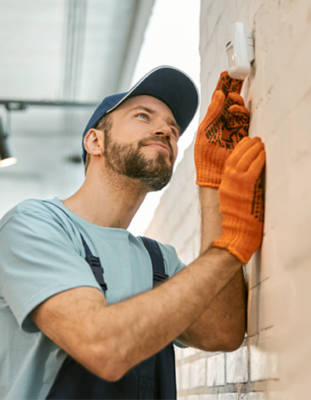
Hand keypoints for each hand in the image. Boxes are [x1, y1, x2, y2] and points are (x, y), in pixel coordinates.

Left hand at [195, 71, 249, 187]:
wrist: (214, 173)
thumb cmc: (205, 155)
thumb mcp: (205, 131)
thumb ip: (212, 113)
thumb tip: (220, 93)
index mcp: (212, 122)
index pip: (218, 101)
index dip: (222, 88)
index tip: (225, 75)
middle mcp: (223, 124)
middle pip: (230, 102)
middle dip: (233, 90)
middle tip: (234, 80)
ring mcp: (233, 129)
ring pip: (238, 109)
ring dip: (236, 102)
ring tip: (232, 101)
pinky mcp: (242, 135)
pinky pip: (244, 119)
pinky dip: (241, 112)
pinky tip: (234, 110)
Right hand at [213, 137, 265, 263]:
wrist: (237, 236)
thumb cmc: (239, 222)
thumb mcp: (234, 202)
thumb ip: (238, 188)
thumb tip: (249, 176)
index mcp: (223, 187)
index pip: (229, 163)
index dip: (237, 150)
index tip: (245, 142)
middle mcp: (226, 184)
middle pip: (234, 158)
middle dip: (244, 145)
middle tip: (254, 138)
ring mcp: (234, 187)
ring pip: (242, 160)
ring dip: (252, 149)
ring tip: (260, 142)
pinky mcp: (245, 190)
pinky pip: (252, 169)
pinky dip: (258, 159)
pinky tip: (263, 153)